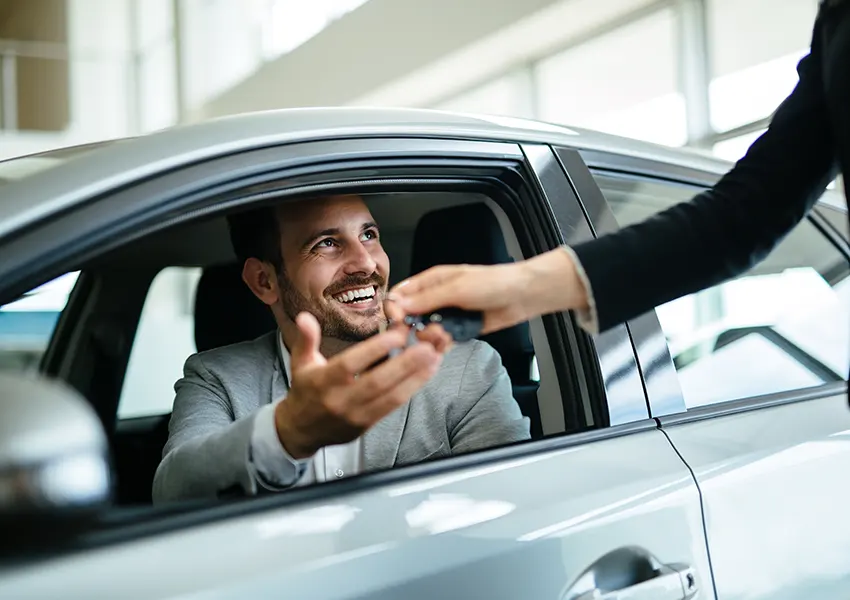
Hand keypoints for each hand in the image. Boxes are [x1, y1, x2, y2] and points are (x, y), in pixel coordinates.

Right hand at [274, 312, 444, 458]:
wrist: (301, 431)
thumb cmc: (305, 391)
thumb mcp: (301, 362)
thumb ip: (306, 339)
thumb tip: (305, 317)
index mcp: (323, 381)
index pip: (351, 364)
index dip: (375, 349)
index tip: (397, 333)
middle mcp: (341, 400)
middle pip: (377, 382)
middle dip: (405, 364)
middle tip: (426, 346)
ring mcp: (356, 415)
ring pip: (390, 397)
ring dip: (415, 377)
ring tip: (434, 358)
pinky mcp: (368, 424)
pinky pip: (393, 406)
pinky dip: (411, 389)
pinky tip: (426, 374)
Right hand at [388, 248, 588, 335]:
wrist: (522, 296)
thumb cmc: (492, 283)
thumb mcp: (457, 288)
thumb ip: (427, 299)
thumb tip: (397, 304)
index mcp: (431, 281)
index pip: (400, 295)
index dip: (395, 309)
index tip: (399, 322)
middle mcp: (435, 298)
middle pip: (409, 317)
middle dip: (414, 328)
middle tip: (426, 334)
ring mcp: (447, 315)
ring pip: (425, 332)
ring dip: (430, 338)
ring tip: (445, 337)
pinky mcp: (458, 330)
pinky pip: (441, 342)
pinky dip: (441, 346)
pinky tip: (447, 345)